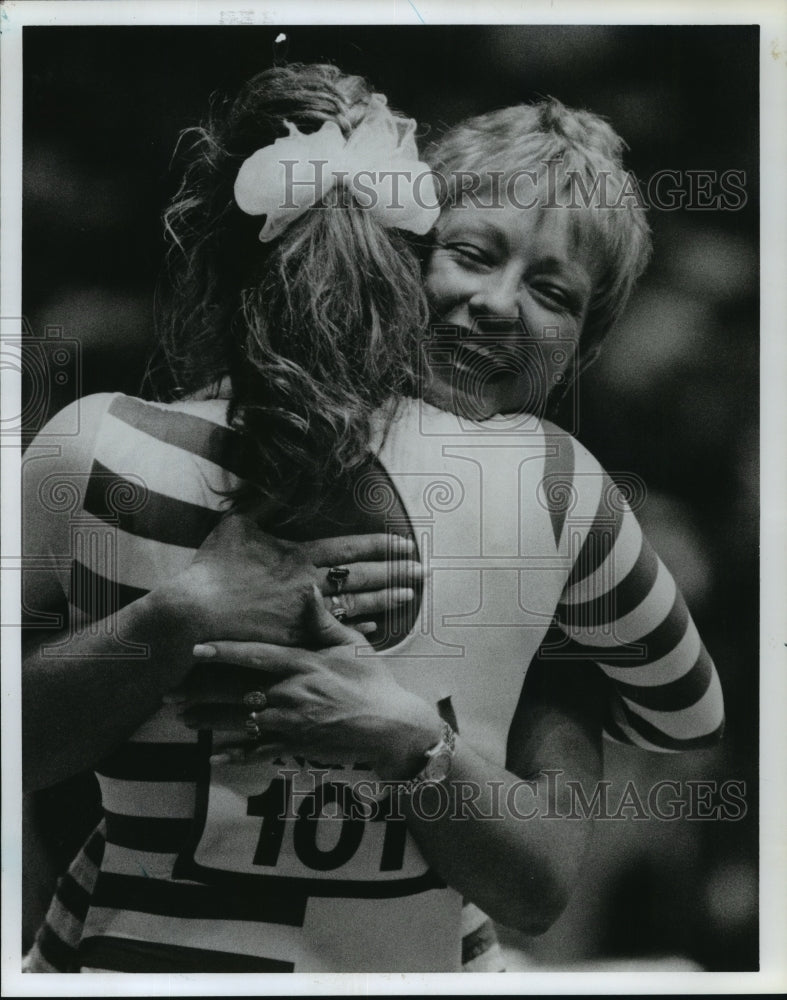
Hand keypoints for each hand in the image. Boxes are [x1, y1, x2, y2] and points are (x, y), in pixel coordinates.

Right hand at [158, 512, 420, 645]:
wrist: (194, 615)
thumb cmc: (212, 569)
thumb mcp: (237, 525)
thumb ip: (263, 504)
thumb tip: (278, 481)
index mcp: (298, 556)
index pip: (349, 548)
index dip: (380, 546)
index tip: (404, 543)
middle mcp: (309, 585)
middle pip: (362, 576)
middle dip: (396, 571)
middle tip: (423, 570)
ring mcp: (305, 615)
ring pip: (355, 605)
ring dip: (386, 599)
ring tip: (410, 595)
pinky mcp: (296, 640)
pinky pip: (335, 632)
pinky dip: (357, 628)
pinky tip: (376, 626)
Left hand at [173, 587, 441, 776]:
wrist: (390, 725)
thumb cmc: (372, 680)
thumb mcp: (351, 644)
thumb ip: (323, 619)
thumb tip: (307, 588)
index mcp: (304, 665)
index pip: (257, 656)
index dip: (225, 652)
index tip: (197, 649)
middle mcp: (293, 694)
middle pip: (238, 692)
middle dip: (202, 692)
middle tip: (170, 692)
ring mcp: (293, 723)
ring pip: (243, 723)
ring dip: (210, 721)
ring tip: (182, 718)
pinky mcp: (297, 746)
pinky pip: (261, 752)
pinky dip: (236, 756)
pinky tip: (213, 757)